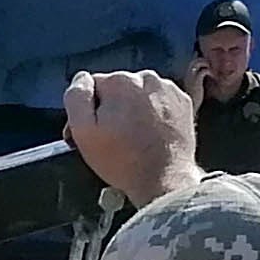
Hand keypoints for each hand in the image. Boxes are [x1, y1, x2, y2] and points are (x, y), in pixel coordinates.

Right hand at [61, 70, 198, 205]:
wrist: (164, 180)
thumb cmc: (124, 161)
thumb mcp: (83, 132)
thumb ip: (76, 97)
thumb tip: (81, 79)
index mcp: (120, 82)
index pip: (92, 87)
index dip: (89, 111)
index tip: (95, 131)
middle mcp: (147, 78)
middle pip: (118, 89)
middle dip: (114, 109)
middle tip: (116, 138)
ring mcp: (168, 89)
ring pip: (139, 94)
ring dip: (135, 111)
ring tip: (135, 139)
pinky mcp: (183, 102)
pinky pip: (160, 102)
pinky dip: (155, 115)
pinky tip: (151, 135)